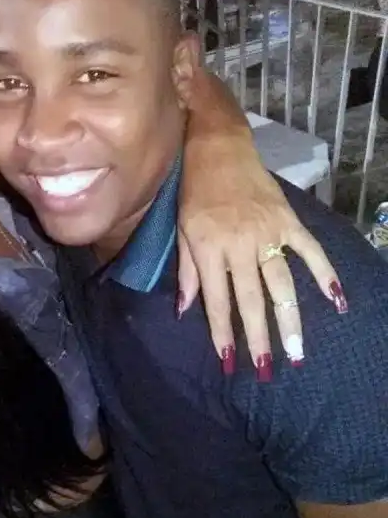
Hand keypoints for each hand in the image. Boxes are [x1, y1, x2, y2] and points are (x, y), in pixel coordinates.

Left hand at [178, 131, 345, 374]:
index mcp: (209, 250)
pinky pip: (310, 251)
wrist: (219, 148)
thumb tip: (185, 310)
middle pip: (251, 300)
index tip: (229, 363)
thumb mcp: (181, 230)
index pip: (217, 302)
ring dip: (290, 320)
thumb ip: (186, 272)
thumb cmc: (194, 191)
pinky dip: (325, 274)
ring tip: (296, 351)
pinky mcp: (288, 221)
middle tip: (267, 369)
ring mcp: (268, 233)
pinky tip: (337, 301)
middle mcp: (239, 246)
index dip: (223, 334)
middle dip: (258, 338)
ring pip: (281, 284)